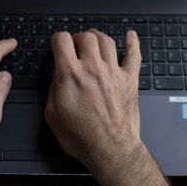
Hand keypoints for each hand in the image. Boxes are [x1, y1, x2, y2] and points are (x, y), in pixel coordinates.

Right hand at [44, 30, 142, 175]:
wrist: (110, 149)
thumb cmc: (80, 137)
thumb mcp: (52, 114)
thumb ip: (53, 89)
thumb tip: (58, 75)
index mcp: (70, 74)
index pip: (62, 40)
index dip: (58, 40)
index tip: (58, 45)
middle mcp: (92, 68)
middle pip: (86, 37)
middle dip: (78, 38)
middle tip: (75, 47)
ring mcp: (113, 72)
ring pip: (107, 41)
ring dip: (98, 37)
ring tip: (93, 41)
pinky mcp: (130, 80)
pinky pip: (134, 55)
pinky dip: (132, 42)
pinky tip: (130, 36)